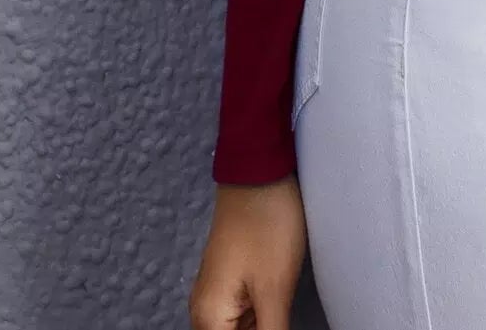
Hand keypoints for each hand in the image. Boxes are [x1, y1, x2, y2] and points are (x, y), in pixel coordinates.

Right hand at [187, 175, 307, 329]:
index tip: (278, 323)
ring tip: (280, 298)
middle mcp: (205, 311)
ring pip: (242, 329)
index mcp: (208, 319)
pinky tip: (280, 301)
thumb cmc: (266, 225)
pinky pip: (245, 314)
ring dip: (263, 324)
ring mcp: (218, 293)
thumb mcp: (275, 290)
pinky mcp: (232, 279)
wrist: (260, 172)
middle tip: (281, 309)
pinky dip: (262, 315)